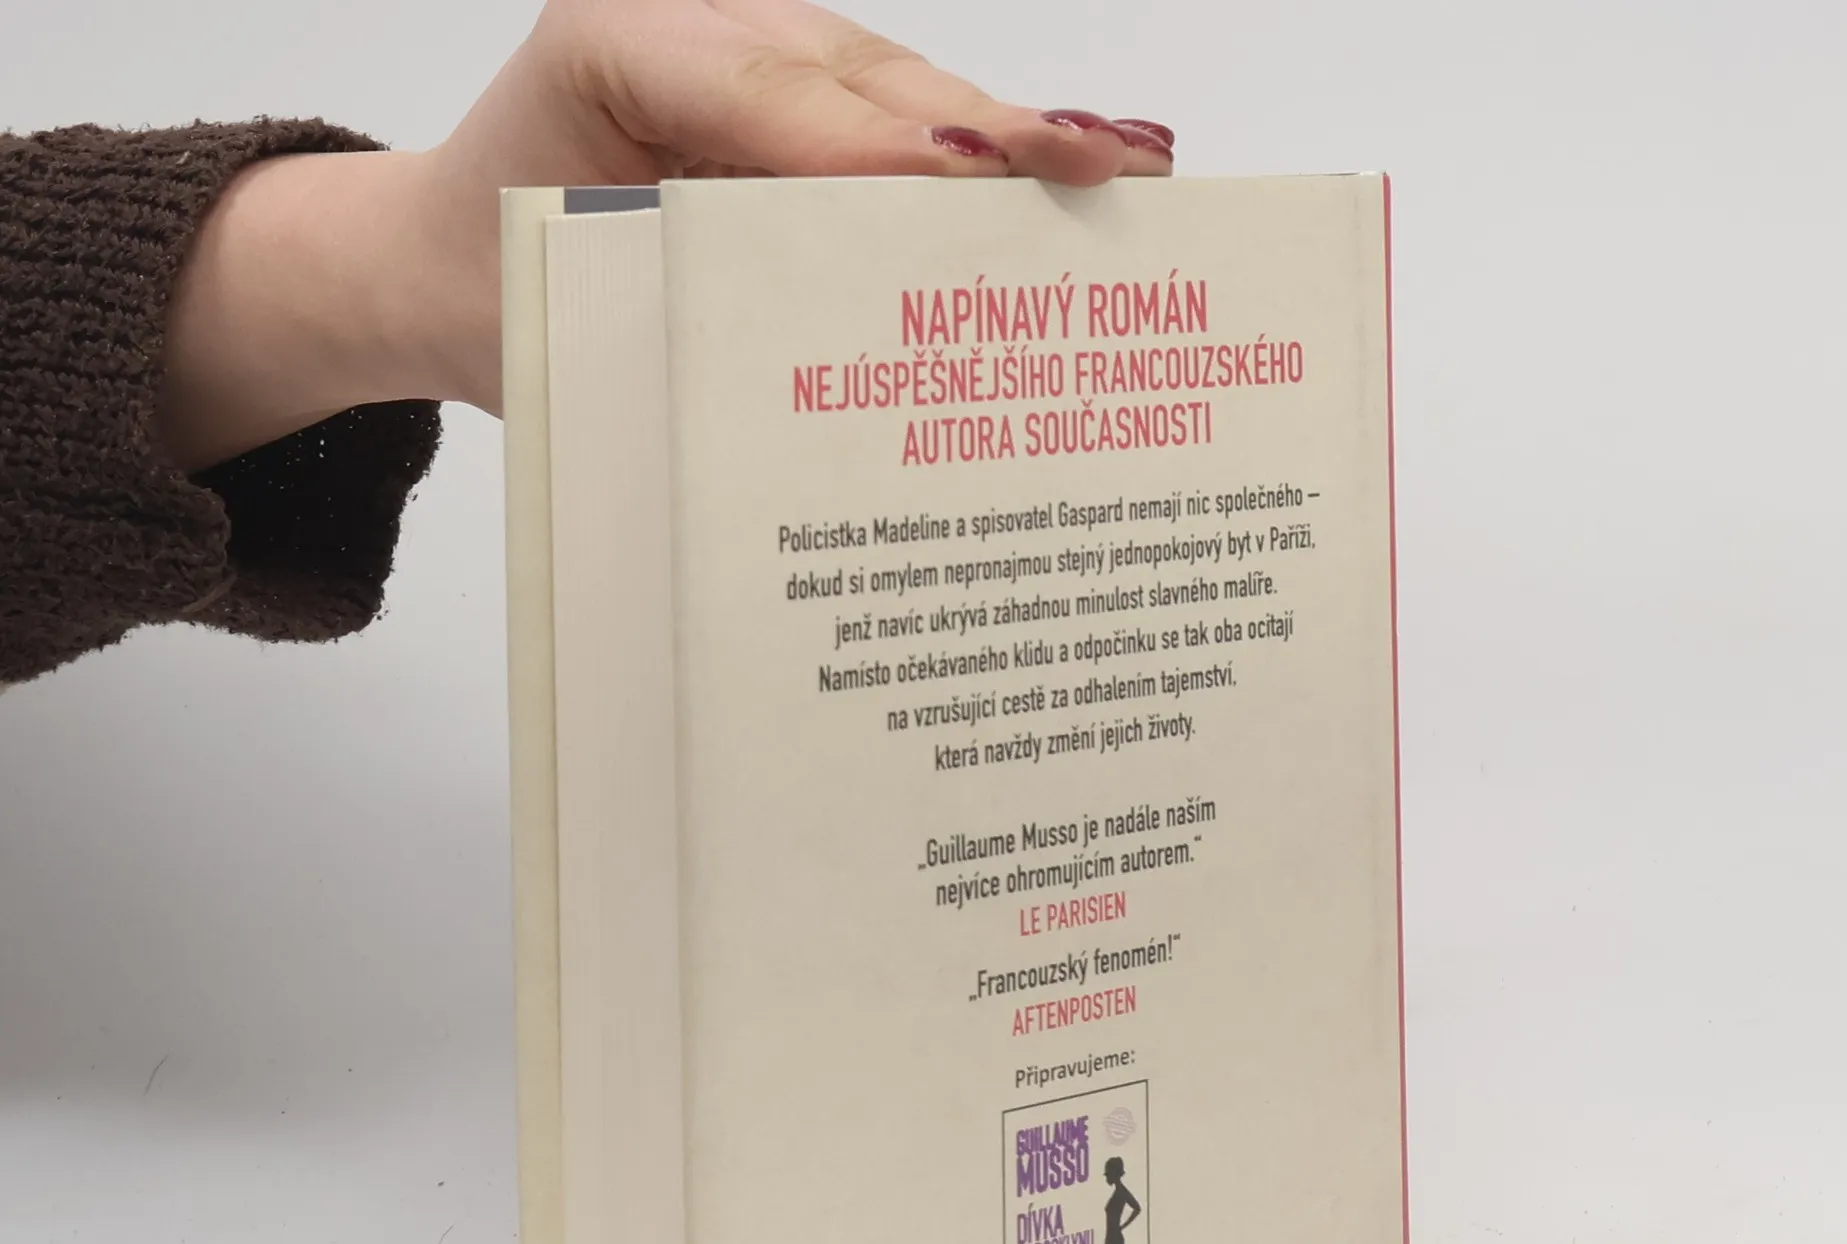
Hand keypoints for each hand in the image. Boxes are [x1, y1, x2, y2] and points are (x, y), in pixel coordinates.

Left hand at [156, 0, 1173, 471]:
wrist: (436, 265)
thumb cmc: (491, 283)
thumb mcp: (568, 306)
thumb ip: (690, 291)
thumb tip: (853, 321)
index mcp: (617, 47)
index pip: (778, 92)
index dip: (892, 140)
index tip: (989, 180)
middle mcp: (694, 28)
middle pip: (867, 76)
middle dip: (989, 132)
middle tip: (1111, 171)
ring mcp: (747, 56)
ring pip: (896, 90)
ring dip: (1002, 146)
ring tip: (1119, 176)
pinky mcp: (781, 104)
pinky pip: (884, 124)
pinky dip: (966, 168)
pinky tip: (1055, 186)